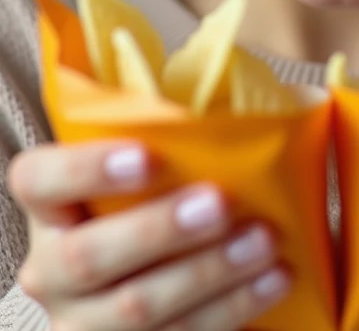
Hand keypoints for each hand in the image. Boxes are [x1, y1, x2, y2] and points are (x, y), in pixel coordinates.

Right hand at [7, 139, 289, 329]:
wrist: (159, 261)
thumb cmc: (160, 188)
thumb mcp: (150, 157)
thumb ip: (171, 129)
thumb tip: (250, 96)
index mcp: (48, 202)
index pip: (39, 179)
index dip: (87, 168)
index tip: (147, 155)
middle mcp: (50, 267)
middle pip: (88, 256)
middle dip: (158, 229)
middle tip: (219, 203)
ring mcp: (82, 320)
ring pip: (136, 307)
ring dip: (207, 273)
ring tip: (263, 241)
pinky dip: (231, 308)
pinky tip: (273, 279)